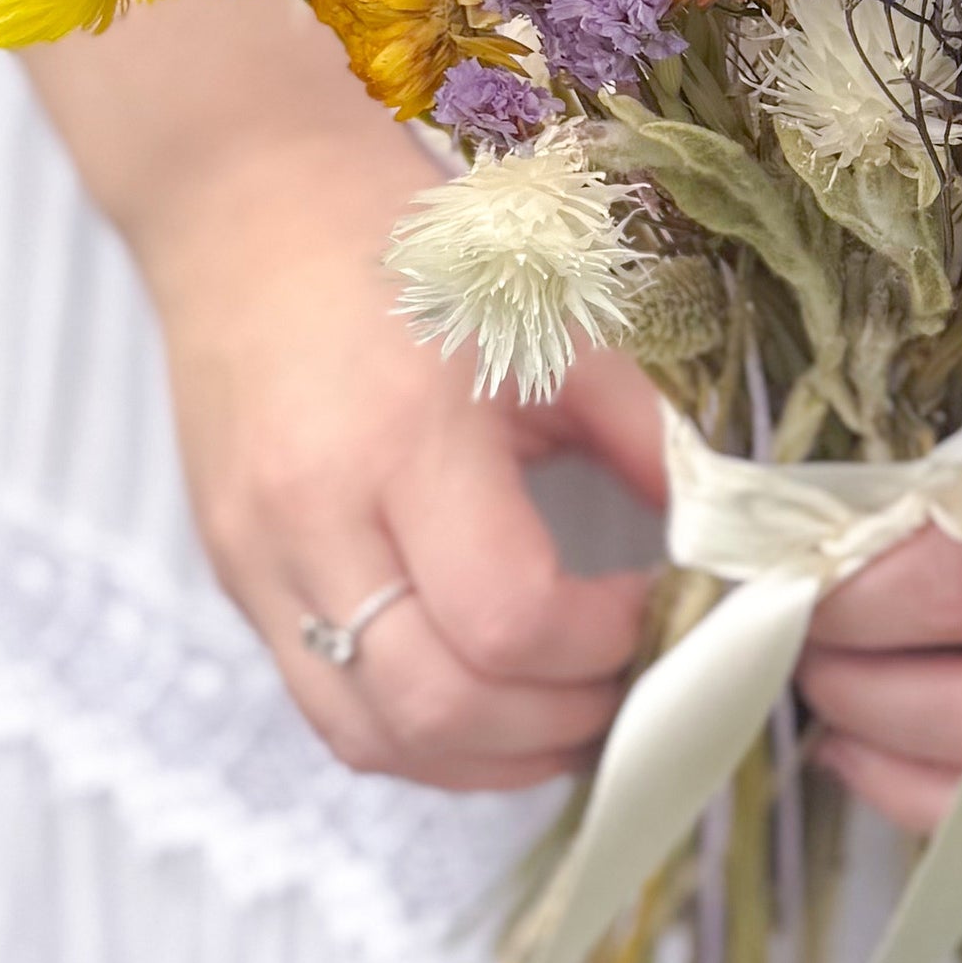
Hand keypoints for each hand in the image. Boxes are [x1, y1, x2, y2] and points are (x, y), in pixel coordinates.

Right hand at [130, 117, 668, 794]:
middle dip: (558, 722)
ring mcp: (259, 561)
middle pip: (441, 707)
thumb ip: (644, 442)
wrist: (245, 207)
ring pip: (375, 738)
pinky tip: (486, 700)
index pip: (511, 620)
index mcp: (405, 441)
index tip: (656, 609)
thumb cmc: (408, 257)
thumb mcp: (549, 329)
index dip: (604, 645)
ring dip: (489, 756)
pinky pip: (330, 710)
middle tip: (626, 685)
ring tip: (565, 713)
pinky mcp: (236, 582)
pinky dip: (420, 734)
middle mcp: (314, 518)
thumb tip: (725, 546)